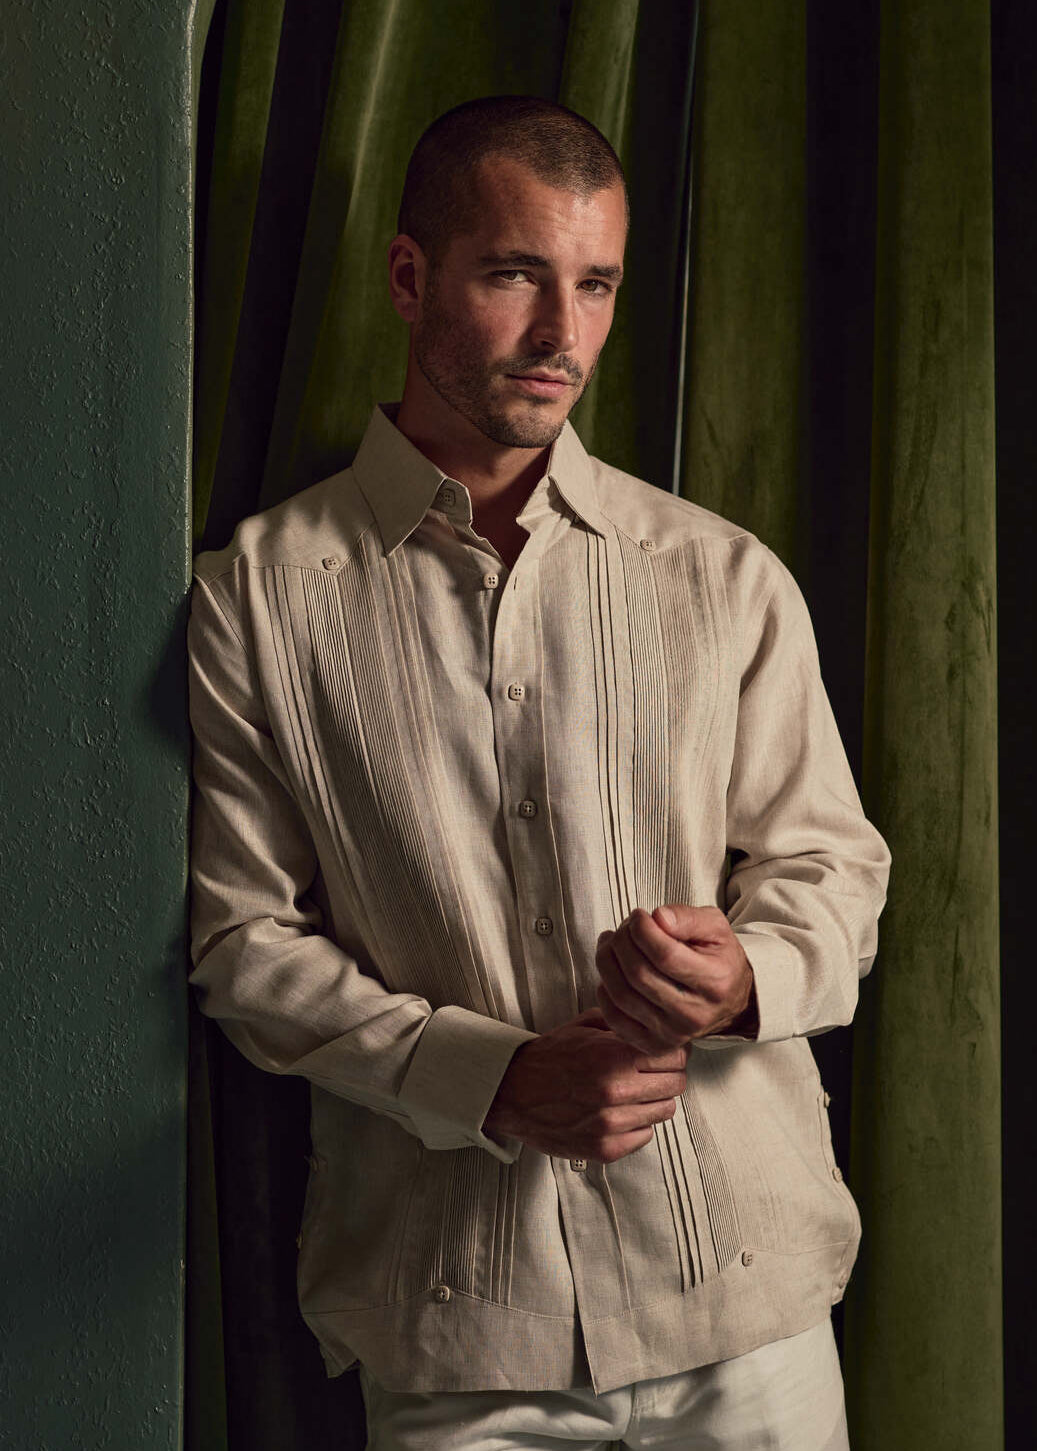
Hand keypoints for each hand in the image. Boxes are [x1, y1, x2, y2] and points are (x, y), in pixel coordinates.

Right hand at [482, 1007, 687, 1162]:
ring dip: (654, 1100)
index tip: (666, 1052)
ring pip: (664, 1111)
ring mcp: (611, 1124)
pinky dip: (637, 1124)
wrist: (512, 1093)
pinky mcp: (606, 1149)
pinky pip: (645, 1136)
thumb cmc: (548, 1058)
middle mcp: (615, 1092)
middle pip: (676, 1084)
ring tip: (633, 1092)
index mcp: (612, 1057)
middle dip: (668, 1074)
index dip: (673, 1051)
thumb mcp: (585, 1026)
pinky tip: (619, 1112)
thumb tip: (657, 1027)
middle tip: (651, 1071)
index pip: (674, 1057)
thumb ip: (623, 1025)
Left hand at [595, 905, 757, 1052]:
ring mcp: (673, 1033)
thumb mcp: (715, 928)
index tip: (638, 915)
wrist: (730, 1000)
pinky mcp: (654, 1044)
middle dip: (622, 942)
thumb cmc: (718, 959)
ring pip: (623, 995)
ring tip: (611, 942)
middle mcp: (694, 1013)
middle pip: (639, 975)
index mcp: (715, 982)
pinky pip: (616, 1019)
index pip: (665, 955)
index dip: (642, 930)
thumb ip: (688, 918)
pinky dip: (604, 992)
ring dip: (607, 962)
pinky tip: (611, 972)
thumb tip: (658, 917)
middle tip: (624, 927)